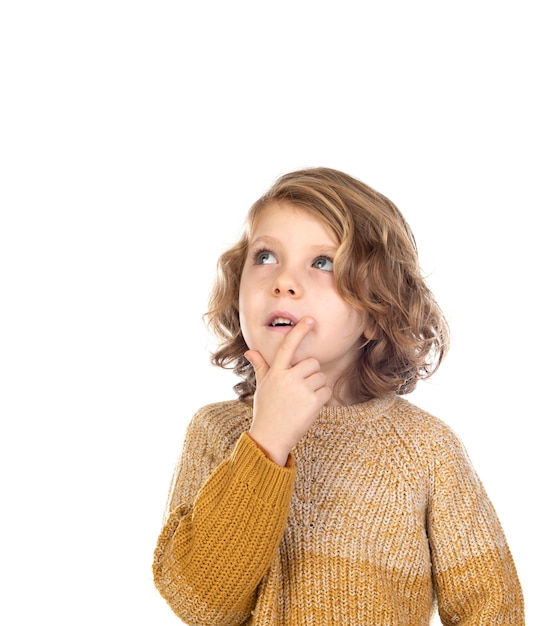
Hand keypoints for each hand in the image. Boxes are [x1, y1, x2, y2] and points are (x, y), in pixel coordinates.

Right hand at [245, 317, 331, 465]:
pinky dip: (322, 398)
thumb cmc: (266, 410)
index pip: (287, 346)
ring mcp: (301, 389)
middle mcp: (288, 377)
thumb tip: (250, 352)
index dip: (299, 331)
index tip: (310, 320)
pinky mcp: (313, 401)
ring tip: (302, 401)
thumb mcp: (262, 386)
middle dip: (311, 373)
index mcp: (275, 372)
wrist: (270, 437)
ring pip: (320, 376)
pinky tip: (310, 407)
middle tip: (300, 389)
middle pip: (312, 362)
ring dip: (316, 387)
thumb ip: (260, 366)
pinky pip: (326, 390)